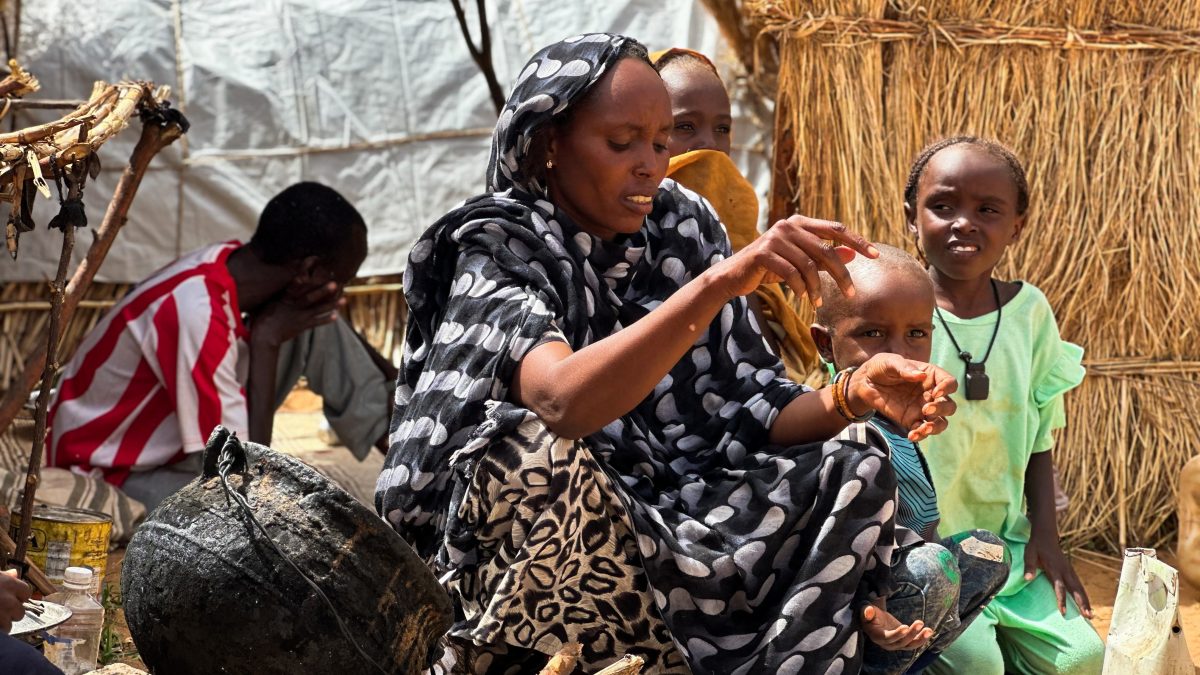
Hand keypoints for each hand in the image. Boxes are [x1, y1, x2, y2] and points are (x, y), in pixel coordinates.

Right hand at [0, 569, 30, 633]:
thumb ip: (4, 577)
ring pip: (10, 624)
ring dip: (3, 623)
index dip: (18, 597)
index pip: (26, 592)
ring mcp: (2, 613)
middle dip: (11, 613)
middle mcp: (8, 599)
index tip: (9, 598)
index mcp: (9, 584)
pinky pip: (3, 631)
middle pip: (20, 611)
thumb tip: (14, 573)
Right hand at [250, 281, 344, 348]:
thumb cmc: (261, 318)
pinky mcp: (302, 326)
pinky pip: (316, 322)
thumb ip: (271, 290)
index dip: (305, 272)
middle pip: (310, 296)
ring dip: (331, 304)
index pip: (296, 283)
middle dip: (323, 290)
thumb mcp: (265, 301)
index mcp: (284, 297)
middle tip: (335, 283)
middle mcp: (293, 305)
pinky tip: (337, 316)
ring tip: (344, 299)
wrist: (263, 337)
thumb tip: (272, 279)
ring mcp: (299, 316)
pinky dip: (326, 319)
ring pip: (318, 309)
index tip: (314, 262)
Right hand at [705, 214, 878, 301]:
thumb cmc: (769, 267)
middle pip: (826, 249)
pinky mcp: (763, 253)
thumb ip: (824, 257)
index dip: (857, 241)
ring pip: (808, 264)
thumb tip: (853, 254)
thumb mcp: (800, 261)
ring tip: (819, 302)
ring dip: (817, 287)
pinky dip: (800, 288)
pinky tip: (802, 298)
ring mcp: (775, 238)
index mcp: (800, 223)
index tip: (876, 255)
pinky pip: (791, 273)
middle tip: (851, 293)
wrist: (735, 275)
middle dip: (841, 273)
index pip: (836, 229)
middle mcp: (789, 225)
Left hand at [848, 353, 957, 441]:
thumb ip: (904, 368)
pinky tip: (912, 435)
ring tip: (924, 428)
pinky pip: (922, 431)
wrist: (865, 383)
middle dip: (942, 409)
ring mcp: (922, 409)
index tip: (936, 392)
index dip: (948, 388)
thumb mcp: (889, 362)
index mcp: (931, 376)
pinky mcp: (911, 420)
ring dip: (936, 427)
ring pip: (940, 422)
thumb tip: (920, 376)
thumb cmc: (880, 368)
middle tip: (926, 409)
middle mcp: (931, 394)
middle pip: (949, 405)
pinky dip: (920, 435)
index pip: (950, 383)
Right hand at [862, 603, 931, 650]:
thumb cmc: (870, 614)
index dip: (897, 634)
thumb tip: (868, 610)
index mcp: (877, 636)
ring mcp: (896, 644)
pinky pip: (914, 643)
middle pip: (901, 642)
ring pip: (909, 645)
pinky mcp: (904, 642)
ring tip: (928, 630)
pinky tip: (929, 631)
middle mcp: (887, 644)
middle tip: (920, 622)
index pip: (888, 638)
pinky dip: (922, 638)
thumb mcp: (866, 610)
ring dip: (920, 639)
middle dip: (911, 633)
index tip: (906, 627)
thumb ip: (866, 611)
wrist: (876, 619)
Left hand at [1024, 525, 1092, 617]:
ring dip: (1086, 601)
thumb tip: (1027, 579)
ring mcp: (1069, 570)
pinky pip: (1079, 585)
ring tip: (1090, 616)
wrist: (1046, 535)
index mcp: (1054, 568)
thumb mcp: (1029, 554)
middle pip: (1075, 589)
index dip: (1061, 600)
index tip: (1064, 612)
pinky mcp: (1070, 571)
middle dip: (1082, 603)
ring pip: (1080, 588)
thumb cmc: (1036, 546)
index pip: (1059, 587)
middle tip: (1088, 617)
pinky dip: (1084, 595)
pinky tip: (1086, 605)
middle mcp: (1065, 570)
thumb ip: (1029, 567)